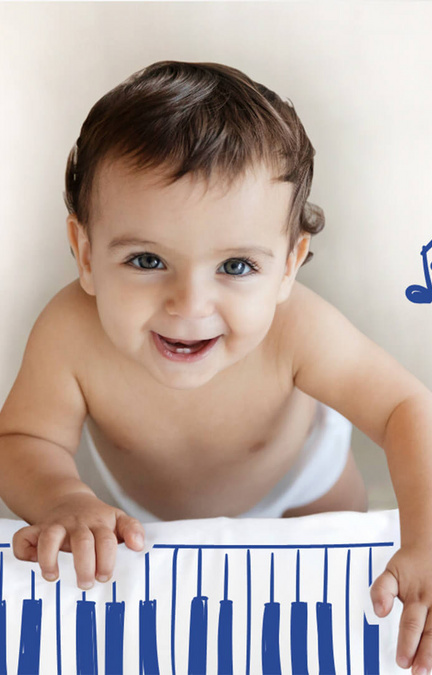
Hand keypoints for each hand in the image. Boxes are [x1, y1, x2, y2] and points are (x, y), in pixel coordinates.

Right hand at [12, 492, 145, 588]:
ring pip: (51, 537)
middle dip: (85, 565)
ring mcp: (57, 525)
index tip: (105, 577)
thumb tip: (139, 546)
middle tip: (86, 584)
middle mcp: (78, 523)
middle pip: (82, 542)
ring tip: (52, 577)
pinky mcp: (38, 528)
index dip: (107, 559)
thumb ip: (132, 529)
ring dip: (50, 558)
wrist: (70, 500)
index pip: (107, 540)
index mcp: (100, 523)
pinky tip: (30, 563)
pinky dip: (24, 550)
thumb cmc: (97, 519)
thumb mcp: (117, 519)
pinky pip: (24, 536)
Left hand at [371, 545, 431, 673]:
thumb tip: (379, 612)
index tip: (402, 661)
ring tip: (430, 668)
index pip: (410, 624)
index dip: (407, 643)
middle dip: (425, 654)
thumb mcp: (391, 573)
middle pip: (430, 632)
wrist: (430, 546)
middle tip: (418, 672)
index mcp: (416, 596)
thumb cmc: (410, 566)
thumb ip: (381, 590)